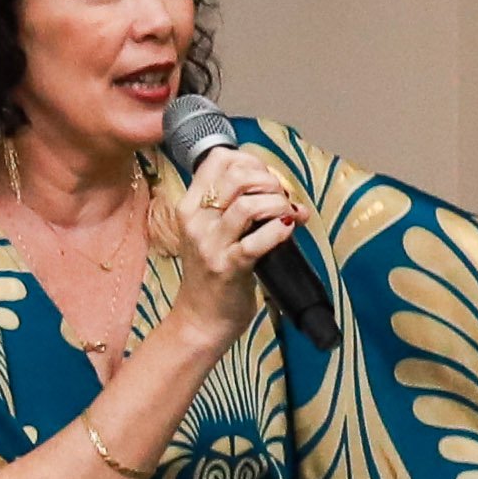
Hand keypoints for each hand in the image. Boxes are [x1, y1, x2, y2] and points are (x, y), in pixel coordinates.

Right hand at [151, 143, 301, 336]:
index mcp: (189, 206)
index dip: (251, 160)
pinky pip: (258, 240)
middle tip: (282, 198)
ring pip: (249, 204)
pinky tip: (287, 229)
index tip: (267, 178)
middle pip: (237, 175)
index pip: (218, 159)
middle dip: (270, 181)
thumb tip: (283, 190)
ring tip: (288, 214)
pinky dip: (280, 230)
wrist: (200, 319)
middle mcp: (196, 220)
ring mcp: (210, 244)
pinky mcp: (228, 267)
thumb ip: (236, 207)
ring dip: (279, 204)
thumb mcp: (212, 233)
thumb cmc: (212, 273)